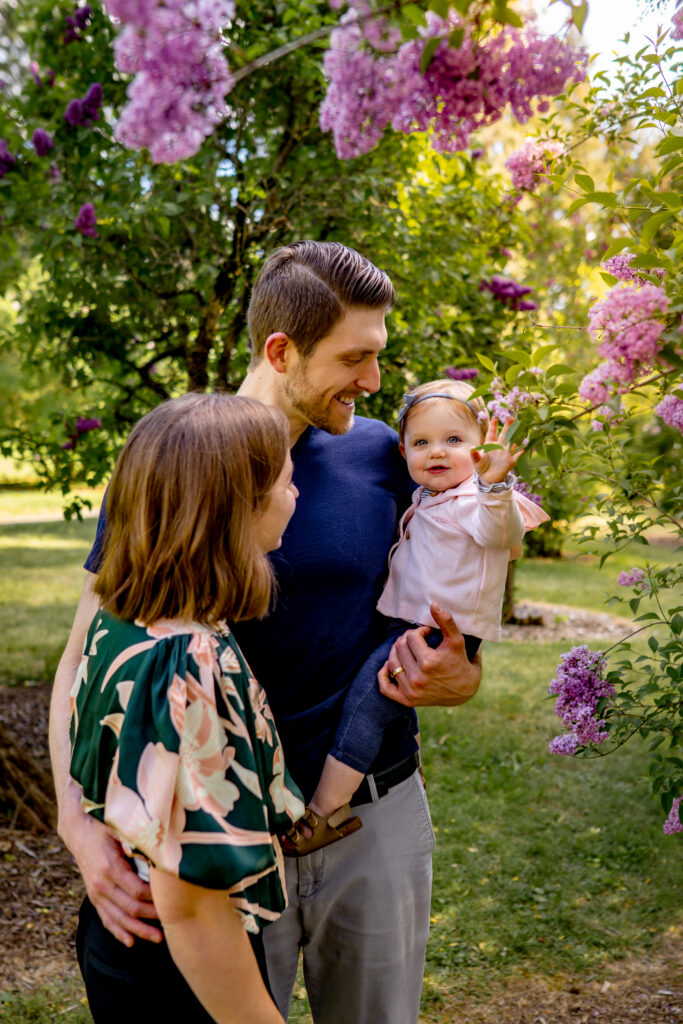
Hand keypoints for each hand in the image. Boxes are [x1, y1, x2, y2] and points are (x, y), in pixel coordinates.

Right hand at [59, 779, 161, 945]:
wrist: (79, 830)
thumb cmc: (105, 826)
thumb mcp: (121, 829)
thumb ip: (138, 842)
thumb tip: (161, 853)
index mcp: (110, 867)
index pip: (137, 891)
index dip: (155, 900)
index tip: (172, 901)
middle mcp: (101, 884)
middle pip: (129, 909)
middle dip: (151, 918)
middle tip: (172, 923)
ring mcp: (96, 893)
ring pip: (118, 919)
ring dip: (138, 930)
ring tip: (158, 939)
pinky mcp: (94, 896)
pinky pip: (106, 919)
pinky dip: (118, 932)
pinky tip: (131, 942)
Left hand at [377, 603, 480, 706]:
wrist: (465, 691)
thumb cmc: (461, 662)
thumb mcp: (457, 641)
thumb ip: (446, 621)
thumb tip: (433, 604)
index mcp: (429, 662)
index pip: (411, 637)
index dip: (420, 631)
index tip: (428, 634)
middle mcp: (418, 678)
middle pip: (400, 648)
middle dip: (408, 640)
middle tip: (418, 640)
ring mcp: (411, 691)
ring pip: (391, 663)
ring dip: (397, 652)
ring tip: (408, 650)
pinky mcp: (407, 700)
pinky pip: (385, 687)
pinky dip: (383, 675)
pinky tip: (390, 665)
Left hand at [470, 418, 523, 483]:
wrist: (488, 478)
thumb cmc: (482, 467)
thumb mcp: (476, 461)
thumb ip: (475, 454)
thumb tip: (472, 448)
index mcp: (490, 445)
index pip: (492, 434)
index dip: (493, 426)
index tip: (495, 419)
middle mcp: (499, 447)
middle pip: (504, 435)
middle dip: (508, 427)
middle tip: (511, 419)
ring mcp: (506, 453)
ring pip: (512, 443)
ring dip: (515, 438)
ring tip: (518, 431)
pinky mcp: (511, 461)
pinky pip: (517, 455)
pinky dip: (520, 452)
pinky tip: (522, 449)